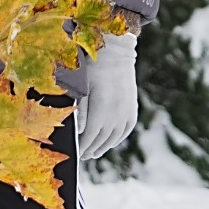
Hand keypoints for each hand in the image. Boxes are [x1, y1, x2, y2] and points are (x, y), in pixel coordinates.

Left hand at [77, 32, 138, 161]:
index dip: (83, 145)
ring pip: (115, 136)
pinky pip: (126, 128)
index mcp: (103, 106)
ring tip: (93, 153)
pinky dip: (117, 138)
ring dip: (104, 147)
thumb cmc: (90, 67)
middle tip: (82, 156)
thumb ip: (80, 110)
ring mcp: (127, 109)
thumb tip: (80, 131)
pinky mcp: (132, 107)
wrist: (114, 52)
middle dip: (91, 148)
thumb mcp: (80, 87)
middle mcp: (118, 110)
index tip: (75, 152)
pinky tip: (109, 142)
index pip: (91, 133)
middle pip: (103, 137)